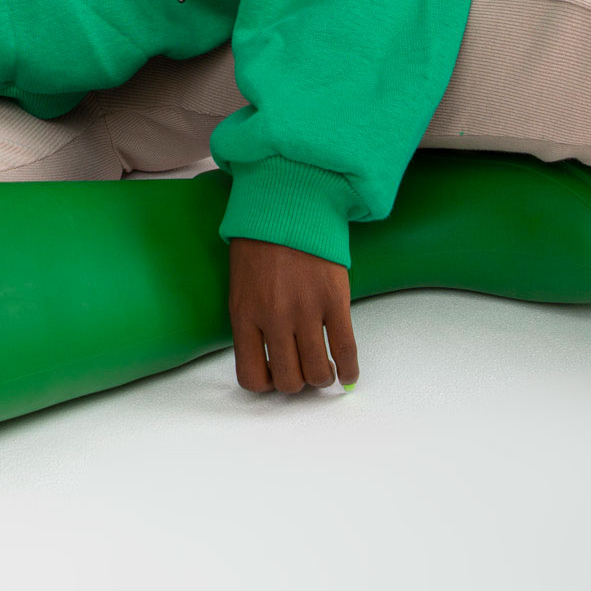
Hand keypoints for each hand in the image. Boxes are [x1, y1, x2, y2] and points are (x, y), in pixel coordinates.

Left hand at [227, 237, 358, 393]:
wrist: (288, 206)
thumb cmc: (259, 244)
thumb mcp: (241, 286)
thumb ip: (251, 323)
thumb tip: (267, 358)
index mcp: (244, 315)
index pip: (251, 376)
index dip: (265, 384)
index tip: (273, 376)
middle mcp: (273, 319)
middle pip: (288, 381)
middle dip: (296, 384)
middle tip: (300, 371)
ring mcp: (305, 311)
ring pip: (316, 373)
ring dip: (321, 378)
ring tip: (323, 369)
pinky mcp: (334, 301)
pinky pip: (345, 350)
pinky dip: (349, 370)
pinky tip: (349, 374)